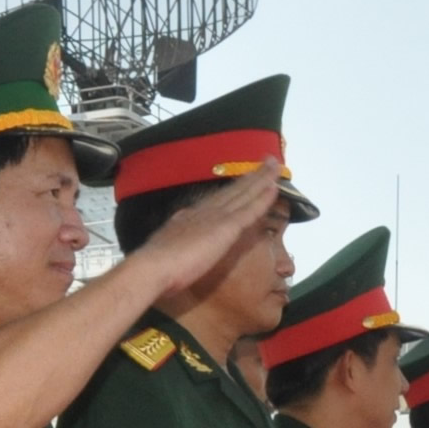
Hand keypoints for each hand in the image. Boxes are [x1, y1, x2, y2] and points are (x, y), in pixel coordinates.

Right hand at [133, 166, 282, 290]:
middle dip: (252, 176)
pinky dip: (263, 198)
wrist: (153, 267)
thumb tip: (176, 247)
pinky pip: (250, 210)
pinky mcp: (225, 227)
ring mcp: (216, 217)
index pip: (217, 200)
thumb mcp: (166, 250)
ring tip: (275, 165)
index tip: (244, 179)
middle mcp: (204, 211)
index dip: (233, 189)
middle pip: (233, 190)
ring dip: (262, 179)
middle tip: (268, 161)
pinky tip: (274, 187)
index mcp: (190, 217)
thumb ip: (176, 246)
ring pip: (244, 194)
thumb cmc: (157, 266)